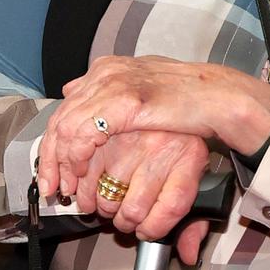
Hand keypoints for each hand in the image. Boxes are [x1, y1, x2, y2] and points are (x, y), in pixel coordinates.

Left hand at [40, 55, 269, 198]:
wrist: (218, 96)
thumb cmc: (188, 98)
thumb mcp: (143, 86)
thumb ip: (108, 88)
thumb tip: (72, 88)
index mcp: (107, 70)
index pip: (63, 110)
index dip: (52, 149)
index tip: (52, 179)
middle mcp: (105, 76)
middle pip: (59, 123)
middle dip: (55, 166)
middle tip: (61, 194)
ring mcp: (114, 86)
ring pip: (68, 133)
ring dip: (69, 170)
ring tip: (83, 198)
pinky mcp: (126, 102)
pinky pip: (85, 135)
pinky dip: (79, 161)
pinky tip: (88, 180)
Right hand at [72, 128, 214, 267]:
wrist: (172, 96)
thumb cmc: (180, 140)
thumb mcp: (197, 176)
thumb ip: (196, 222)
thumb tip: (188, 254)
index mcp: (188, 157)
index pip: (172, 208)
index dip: (155, 229)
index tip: (146, 232)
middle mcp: (160, 146)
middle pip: (133, 209)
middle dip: (123, 221)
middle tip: (121, 215)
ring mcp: (130, 136)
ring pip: (106, 196)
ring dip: (99, 207)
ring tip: (103, 202)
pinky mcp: (104, 128)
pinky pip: (83, 169)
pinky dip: (78, 185)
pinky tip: (84, 186)